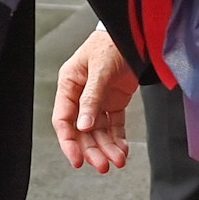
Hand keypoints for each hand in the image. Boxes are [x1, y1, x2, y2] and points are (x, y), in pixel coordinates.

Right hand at [52, 28, 137, 172]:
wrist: (135, 33)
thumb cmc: (111, 43)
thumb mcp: (99, 68)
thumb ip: (92, 97)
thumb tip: (84, 126)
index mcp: (69, 85)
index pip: (63, 120)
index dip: (68, 142)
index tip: (77, 160)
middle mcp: (81, 96)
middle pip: (82, 132)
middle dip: (92, 150)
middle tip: (102, 166)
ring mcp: (98, 101)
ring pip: (99, 132)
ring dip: (107, 148)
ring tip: (118, 161)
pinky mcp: (115, 102)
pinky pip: (114, 126)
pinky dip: (118, 140)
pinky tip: (123, 151)